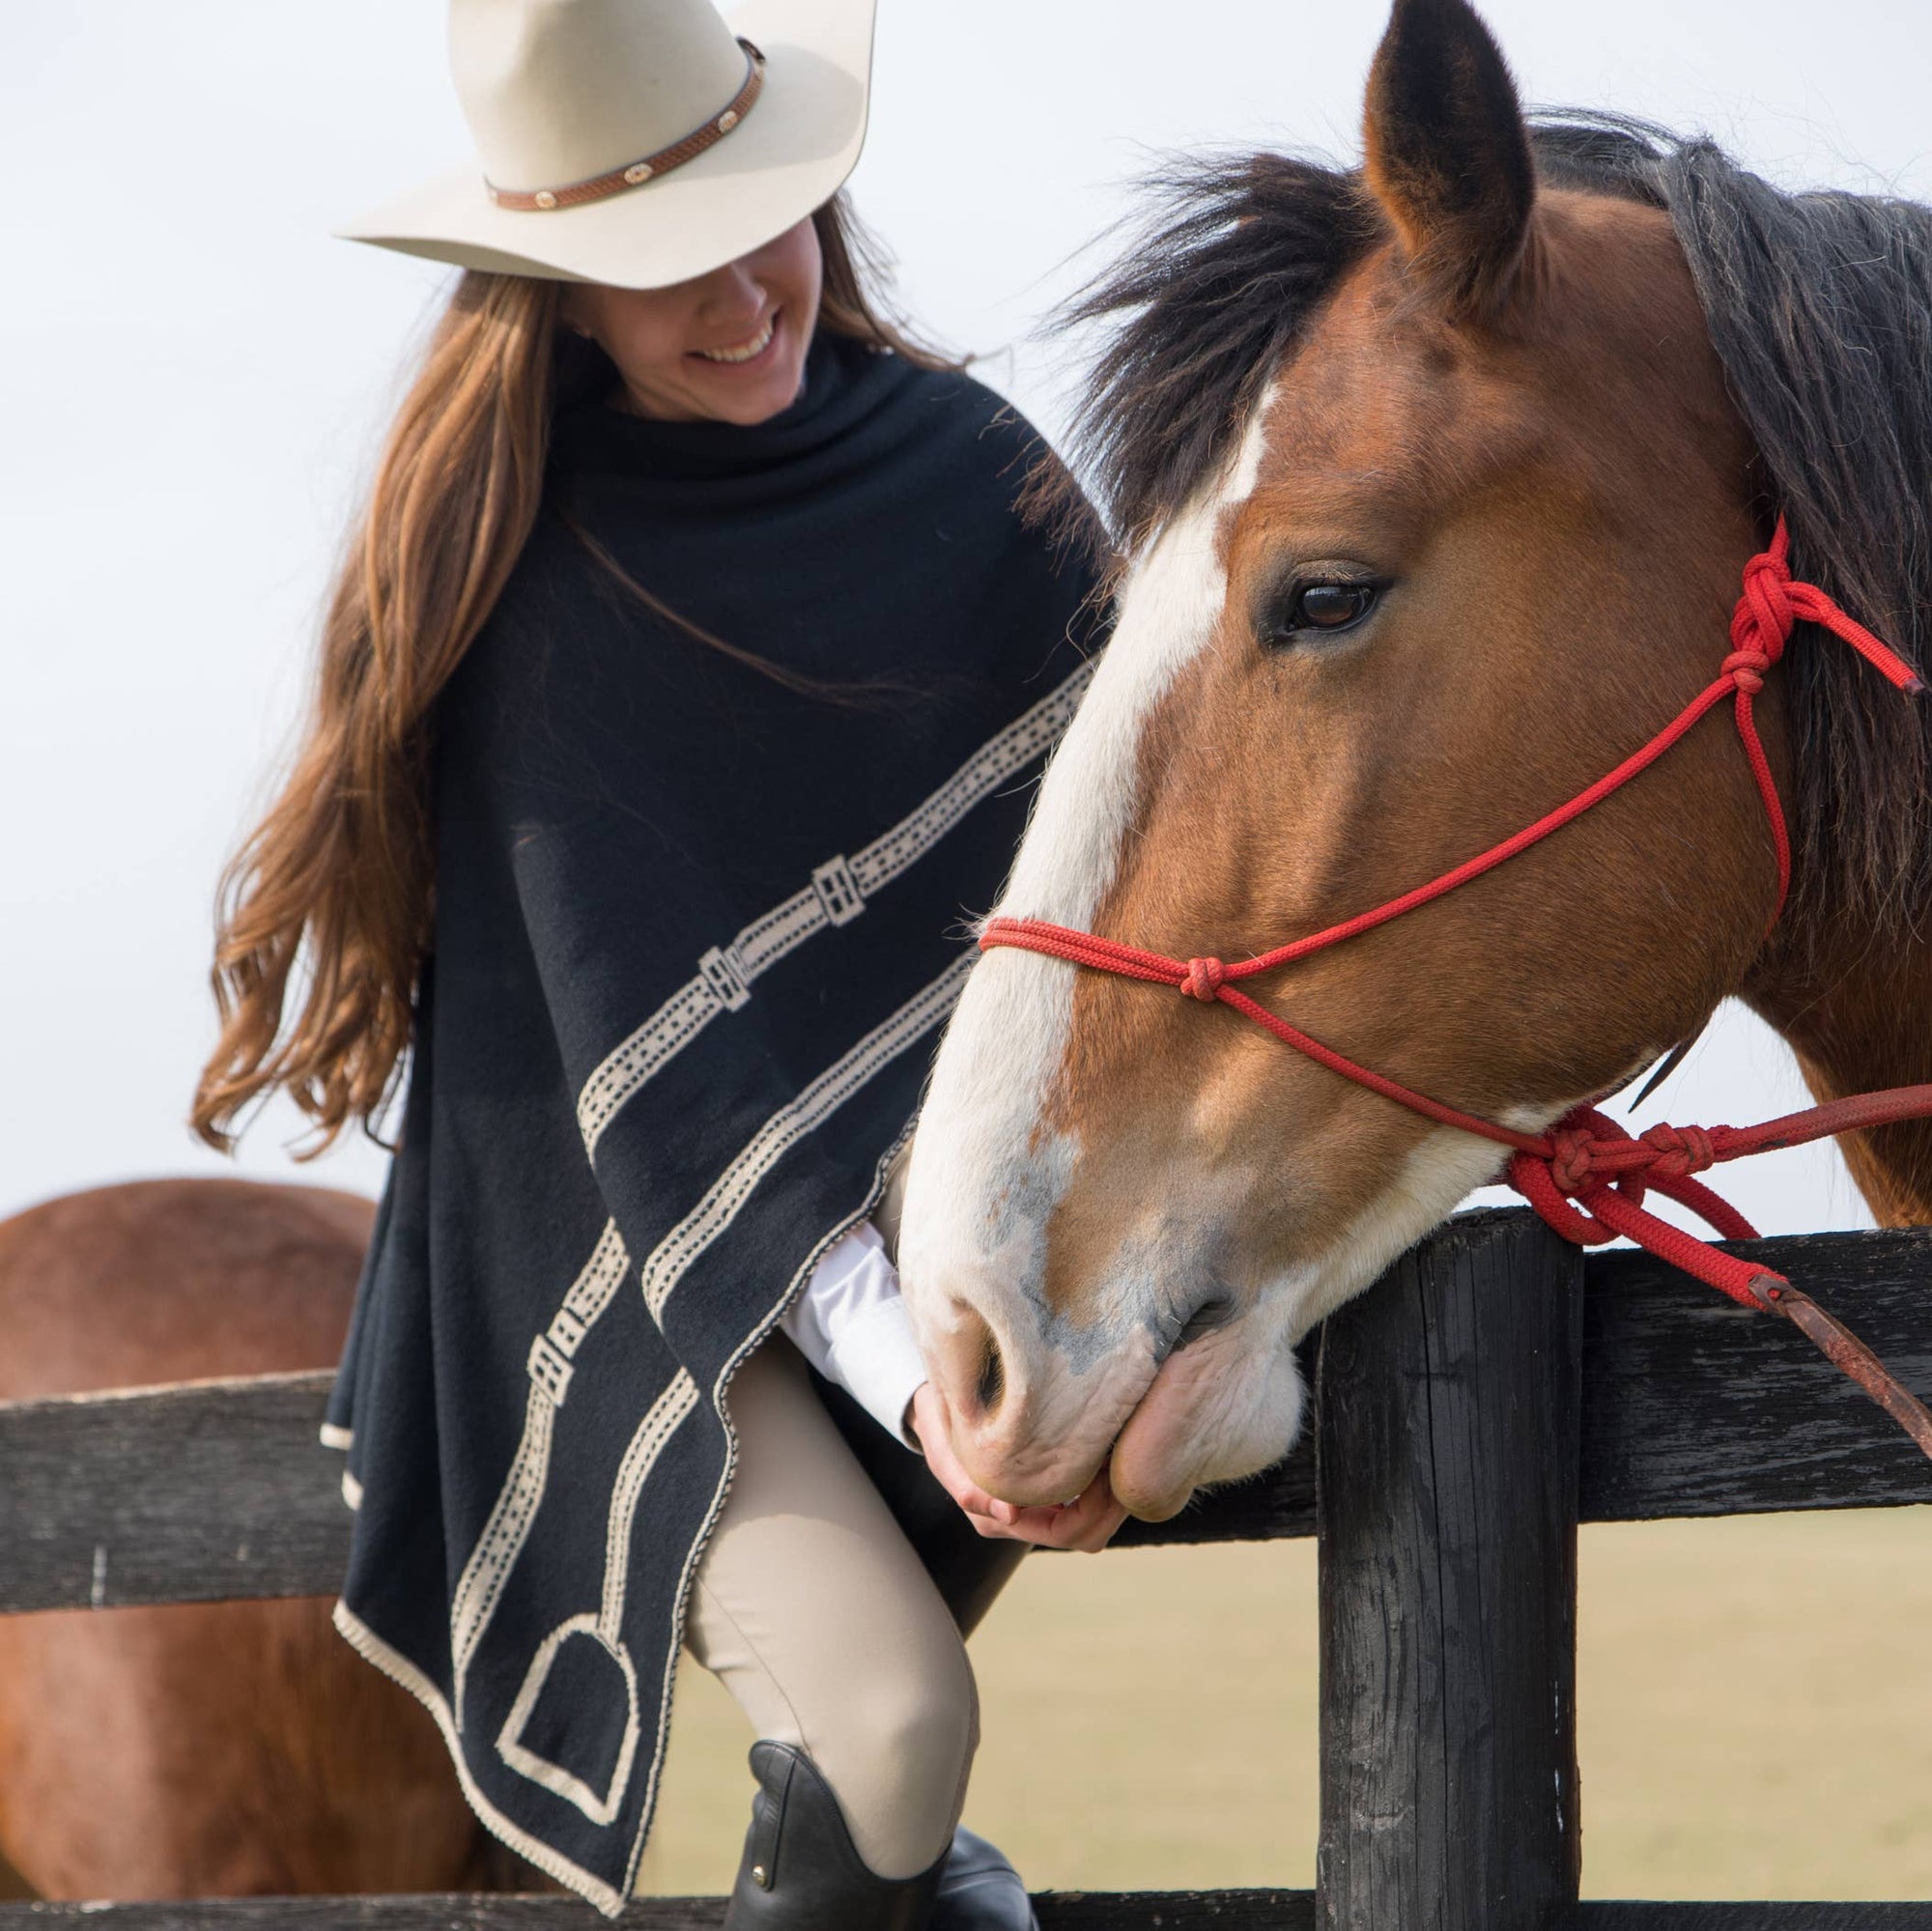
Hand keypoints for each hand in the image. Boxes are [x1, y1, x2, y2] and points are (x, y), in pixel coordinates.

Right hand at [907, 1382, 1127, 1552]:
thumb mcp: (941, 1442)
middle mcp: (1019, 1522)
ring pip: (1092, 1525)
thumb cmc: (938, 1418)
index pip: (1064, 1532)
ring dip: (1111, 1496)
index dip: (1095, 1507)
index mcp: (995, 1518)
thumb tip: (1010, 1516)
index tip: (1106, 1462)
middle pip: (1085, 1535)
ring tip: (1118, 1451)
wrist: (936, 1405)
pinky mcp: (1046, 1491)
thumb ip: (965, 1482)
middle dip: (1112, 1504)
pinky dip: (1103, 1485)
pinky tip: (1106, 1450)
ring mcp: (1035, 1509)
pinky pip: (1087, 1503)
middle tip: (1123, 1456)